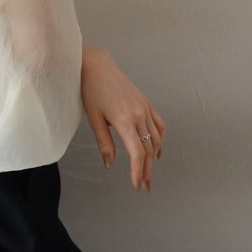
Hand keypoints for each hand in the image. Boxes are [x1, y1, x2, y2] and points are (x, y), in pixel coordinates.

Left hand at [81, 46, 165, 190]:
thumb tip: (110, 164)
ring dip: (154, 158)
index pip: (137, 153)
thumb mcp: (94, 119)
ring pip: (156, 139)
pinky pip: (159, 125)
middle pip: (149, 149)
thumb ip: (104, 143)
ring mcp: (145, 108)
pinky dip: (160, 139)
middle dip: (147, 170)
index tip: (137, 184)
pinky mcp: (146, 103)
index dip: (138, 171)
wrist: (98, 66)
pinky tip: (156, 149)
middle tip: (145, 185)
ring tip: (149, 172)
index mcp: (125, 120)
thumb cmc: (91, 90)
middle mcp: (139, 114)